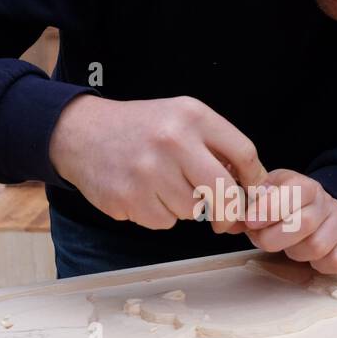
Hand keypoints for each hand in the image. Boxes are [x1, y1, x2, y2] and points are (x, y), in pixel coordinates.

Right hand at [48, 95, 266, 229]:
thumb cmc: (141, 129)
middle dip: (229, 213)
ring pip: (192, 211)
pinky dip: (159, 214)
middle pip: (223, 191)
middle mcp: (172, 140)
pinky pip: (163, 221)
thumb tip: (253, 187)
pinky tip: (143, 193)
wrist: (82, 133)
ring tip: (163, 186)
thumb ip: (217, 145)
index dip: (254, 181)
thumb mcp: (181, 119)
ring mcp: (148, 170)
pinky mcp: (128, 197)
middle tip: (225, 220)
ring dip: (185, 208)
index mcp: (191, 116)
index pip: (244, 154)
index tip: (251, 194)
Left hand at [243, 169, 336, 273]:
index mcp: (305, 186)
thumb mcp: (267, 196)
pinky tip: (311, 256)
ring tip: (289, 245)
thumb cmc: (288, 208)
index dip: (269, 207)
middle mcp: (327, 202)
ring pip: (316, 246)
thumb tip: (233, 222)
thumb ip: (250, 207)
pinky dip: (319, 265)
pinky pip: (336, 261)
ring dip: (295, 252)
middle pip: (303, 223)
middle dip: (274, 237)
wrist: (323, 212)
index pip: (293, 191)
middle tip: (262, 239)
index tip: (250, 221)